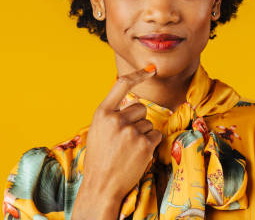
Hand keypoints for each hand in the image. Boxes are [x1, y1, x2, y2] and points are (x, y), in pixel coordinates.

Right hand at [74, 64, 162, 215]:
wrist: (101, 185)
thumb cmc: (100, 158)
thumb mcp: (98, 130)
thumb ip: (112, 115)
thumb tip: (133, 103)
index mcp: (103, 113)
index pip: (122, 84)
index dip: (138, 74)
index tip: (150, 69)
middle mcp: (117, 119)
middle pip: (140, 108)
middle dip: (137, 120)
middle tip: (126, 138)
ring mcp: (131, 132)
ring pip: (148, 123)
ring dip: (143, 134)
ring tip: (129, 149)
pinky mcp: (144, 144)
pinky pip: (156, 135)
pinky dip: (150, 144)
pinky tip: (138, 154)